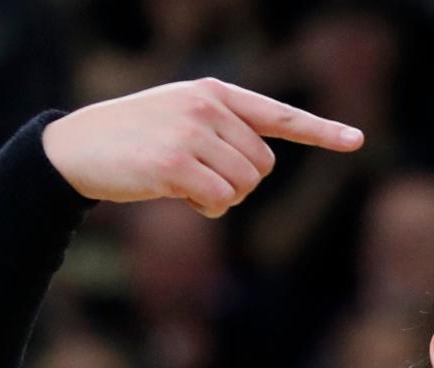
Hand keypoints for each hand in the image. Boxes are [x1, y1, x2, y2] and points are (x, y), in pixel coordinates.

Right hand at [42, 77, 363, 217]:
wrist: (77, 147)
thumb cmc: (131, 140)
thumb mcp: (179, 120)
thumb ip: (222, 133)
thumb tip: (256, 171)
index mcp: (214, 93)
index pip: (278, 114)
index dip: (320, 130)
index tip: (356, 140)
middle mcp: (207, 107)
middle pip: (262, 166)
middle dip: (239, 185)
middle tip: (201, 181)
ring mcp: (191, 134)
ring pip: (243, 187)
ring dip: (222, 200)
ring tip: (186, 186)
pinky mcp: (175, 164)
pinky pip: (219, 202)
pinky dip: (206, 209)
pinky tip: (180, 198)